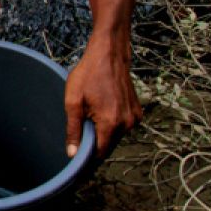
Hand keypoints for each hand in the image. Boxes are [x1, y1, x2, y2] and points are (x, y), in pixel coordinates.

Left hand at [64, 36, 141, 158]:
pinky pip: (122, 126)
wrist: (109, 56)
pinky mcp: (137, 112)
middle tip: (83, 123)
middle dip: (94, 139)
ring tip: (93, 111)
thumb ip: (74, 129)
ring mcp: (134, 118)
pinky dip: (112, 122)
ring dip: (103, 130)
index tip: (76, 152)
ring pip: (116, 136)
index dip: (87, 154)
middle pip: (108, 144)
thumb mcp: (73, 102)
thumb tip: (72, 153)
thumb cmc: (88, 75)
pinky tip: (103, 107)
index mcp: (111, 123)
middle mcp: (127, 123)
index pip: (100, 152)